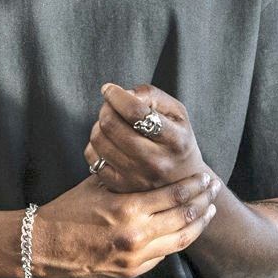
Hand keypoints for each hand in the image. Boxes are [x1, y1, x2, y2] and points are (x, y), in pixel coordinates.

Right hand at [30, 171, 221, 277]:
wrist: (44, 246)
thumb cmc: (68, 211)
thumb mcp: (99, 187)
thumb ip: (129, 181)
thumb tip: (154, 169)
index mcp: (129, 209)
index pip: (175, 195)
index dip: (195, 185)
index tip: (205, 177)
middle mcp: (137, 235)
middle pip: (185, 217)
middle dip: (204, 202)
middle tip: (214, 190)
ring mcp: (136, 257)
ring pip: (181, 240)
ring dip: (198, 224)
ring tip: (208, 211)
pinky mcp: (132, 272)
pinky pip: (163, 255)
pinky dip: (176, 240)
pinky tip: (183, 229)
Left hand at [84, 81, 213, 193]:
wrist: (183, 183)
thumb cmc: (177, 140)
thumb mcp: (177, 113)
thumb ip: (151, 95)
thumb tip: (122, 93)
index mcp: (175, 141)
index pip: (136, 112)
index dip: (116, 95)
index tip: (109, 89)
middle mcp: (156, 162)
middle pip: (112, 125)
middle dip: (106, 109)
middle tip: (110, 106)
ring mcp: (137, 178)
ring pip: (99, 140)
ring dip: (99, 125)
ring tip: (110, 124)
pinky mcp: (121, 188)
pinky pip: (93, 159)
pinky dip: (95, 146)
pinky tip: (108, 143)